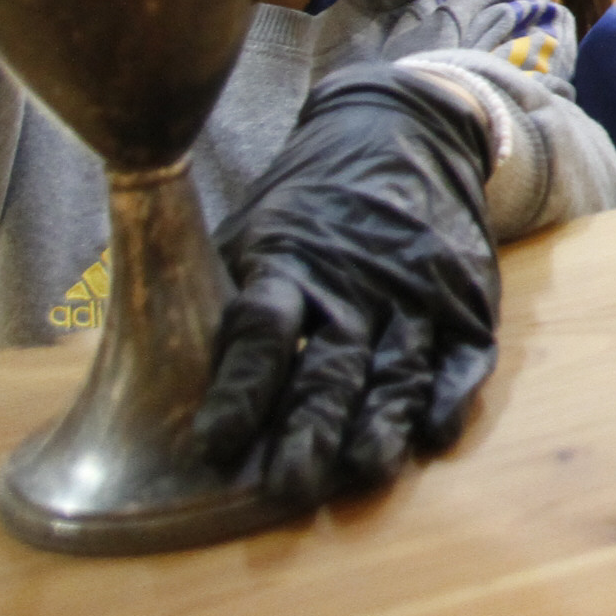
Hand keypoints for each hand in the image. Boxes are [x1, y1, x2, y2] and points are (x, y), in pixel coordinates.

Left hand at [197, 65, 498, 511]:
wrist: (406, 128)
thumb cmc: (311, 201)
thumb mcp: (253, 228)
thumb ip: (220, 296)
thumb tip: (150, 378)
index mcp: (290, 262)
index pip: (260, 330)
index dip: (239, 390)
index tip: (214, 444)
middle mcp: (356, 280)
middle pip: (332, 364)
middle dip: (311, 428)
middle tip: (291, 487)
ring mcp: (416, 289)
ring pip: (399, 368)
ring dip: (381, 423)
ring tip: (365, 472)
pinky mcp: (465, 298)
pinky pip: (463, 356)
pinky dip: (450, 394)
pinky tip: (433, 433)